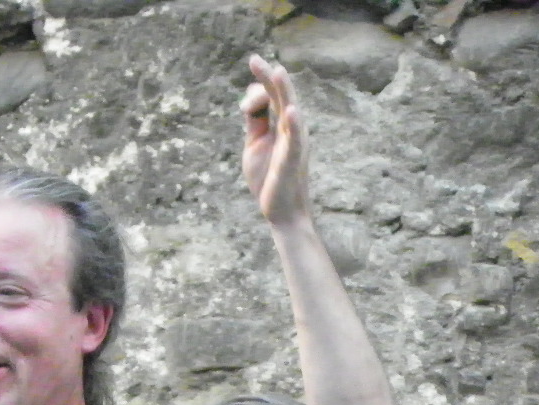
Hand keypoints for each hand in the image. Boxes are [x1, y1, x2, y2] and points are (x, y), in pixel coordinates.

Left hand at [241, 55, 309, 226]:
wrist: (280, 211)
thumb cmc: (269, 178)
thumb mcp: (255, 145)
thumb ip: (254, 122)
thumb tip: (249, 100)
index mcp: (281, 125)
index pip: (269, 98)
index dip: (254, 92)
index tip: (244, 105)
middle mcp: (291, 129)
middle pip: (280, 97)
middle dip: (267, 77)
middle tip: (254, 58)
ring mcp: (294, 143)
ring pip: (290, 111)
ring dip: (284, 91)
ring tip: (278, 72)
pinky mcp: (292, 160)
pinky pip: (295, 140)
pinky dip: (293, 124)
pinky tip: (290, 111)